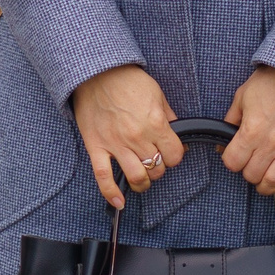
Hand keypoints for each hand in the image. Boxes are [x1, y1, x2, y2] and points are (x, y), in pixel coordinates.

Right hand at [71, 64, 185, 208]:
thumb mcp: (157, 93)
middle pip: (157, 168)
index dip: (176, 156)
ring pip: (135, 178)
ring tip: (143, 180)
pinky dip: (111, 193)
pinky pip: (103, 176)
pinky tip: (119, 202)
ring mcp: (115, 144)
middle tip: (156, 161)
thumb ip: (168, 117)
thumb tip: (177, 136)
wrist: (96, 72)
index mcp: (154, 123)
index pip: (175, 155)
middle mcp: (136, 137)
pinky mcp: (96, 146)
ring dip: (143, 183)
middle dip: (160, 168)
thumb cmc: (127, 80)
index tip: (172, 153)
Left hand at [222, 66, 274, 201]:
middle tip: (249, 163)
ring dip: (265, 186)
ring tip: (262, 181)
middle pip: (252, 175)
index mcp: (252, 130)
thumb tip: (222, 143)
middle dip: (246, 171)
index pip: (233, 162)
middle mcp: (272, 143)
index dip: (230, 160)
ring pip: (274, 182)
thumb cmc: (273, 81)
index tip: (233, 155)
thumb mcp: (242, 96)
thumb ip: (230, 120)